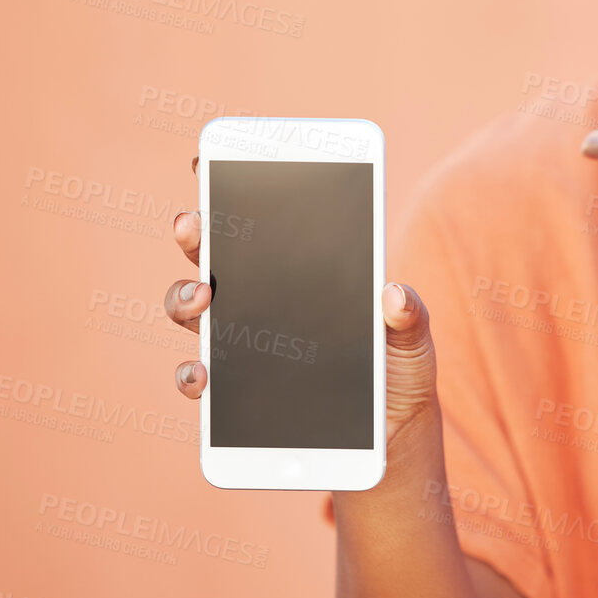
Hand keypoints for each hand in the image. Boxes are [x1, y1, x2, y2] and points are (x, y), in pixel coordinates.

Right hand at [165, 156, 439, 457]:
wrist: (389, 440)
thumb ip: (409, 318)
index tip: (206, 157)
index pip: (262, 223)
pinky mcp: (234, 396)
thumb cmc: (398, 377)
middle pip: (213, 257)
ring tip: (200, 299)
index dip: (229, 188)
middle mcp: (261, 302)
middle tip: (194, 224)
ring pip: (193, 310)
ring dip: (184, 298)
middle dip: (196, 234)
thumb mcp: (413, 342)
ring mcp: (241, 345)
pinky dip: (192, 374)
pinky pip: (199, 378)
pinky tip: (202, 373)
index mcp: (303, 275)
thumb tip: (393, 293)